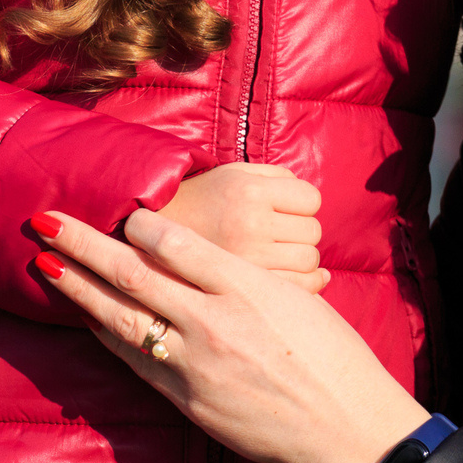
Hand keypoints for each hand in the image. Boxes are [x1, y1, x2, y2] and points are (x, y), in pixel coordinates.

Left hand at [27, 209, 429, 462]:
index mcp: (248, 287)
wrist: (344, 429)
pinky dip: (108, 336)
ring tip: (47, 266)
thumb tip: (195, 257)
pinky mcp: (189, 401)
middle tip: (47, 223)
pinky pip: (136, 362)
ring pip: (123, 319)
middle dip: (84, 247)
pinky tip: (88, 319)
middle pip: (135, 276)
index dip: (141, 224)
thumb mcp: (296, 297)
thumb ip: (242, 276)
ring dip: (80, 290)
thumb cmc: (332, 357)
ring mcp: (197, 365)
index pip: (179, 244)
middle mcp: (215, 322)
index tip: (119, 209)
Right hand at [157, 162, 330, 294]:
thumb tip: (310, 199)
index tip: (285, 211)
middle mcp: (251, 224)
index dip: (302, 204)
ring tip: (277, 255)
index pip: (310, 199)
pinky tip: (289, 277)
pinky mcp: (246, 288)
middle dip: (300, 233)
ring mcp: (249, 260)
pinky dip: (305, 283)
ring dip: (300, 258)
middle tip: (278, 236)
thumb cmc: (201, 200)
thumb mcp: (233, 173)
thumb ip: (275, 177)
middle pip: (311, 232)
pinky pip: (300, 287)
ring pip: (308, 261)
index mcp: (250, 191)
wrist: (151, 235)